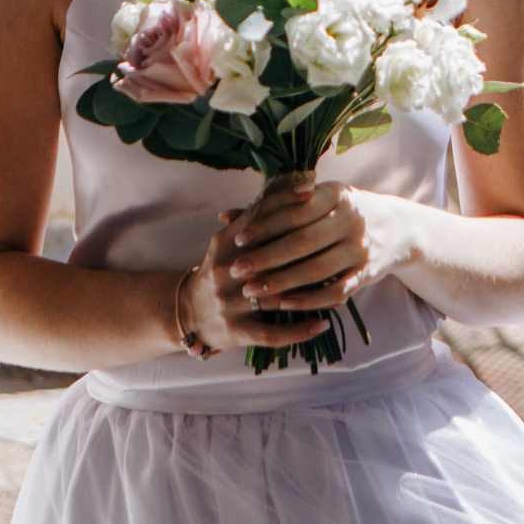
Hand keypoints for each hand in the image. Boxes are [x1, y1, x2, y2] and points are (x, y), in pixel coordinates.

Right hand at [176, 187, 333, 355]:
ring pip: (276, 296)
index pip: (257, 217)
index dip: (284, 202)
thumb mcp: (229, 242)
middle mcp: (225, 271)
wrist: (186, 311)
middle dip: (305, 248)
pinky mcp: (235, 331)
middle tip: (335, 239)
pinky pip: (273, 333)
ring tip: (336, 283)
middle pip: (270, 257)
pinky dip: (300, 330)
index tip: (311, 190)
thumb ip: (255, 220)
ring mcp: (230, 303)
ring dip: (310, 292)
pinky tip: (323, 323)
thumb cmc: (220, 270)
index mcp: (225, 244)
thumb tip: (286, 192)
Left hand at [228, 181, 406, 313]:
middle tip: (238, 270)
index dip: (265, 225)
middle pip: (302, 242)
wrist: (397, 228)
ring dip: (281, 283)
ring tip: (253, 290)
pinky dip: (309, 299)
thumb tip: (224, 215)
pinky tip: (285, 304)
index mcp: (336, 194)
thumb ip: (274, 208)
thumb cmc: (342, 212)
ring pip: (315, 269)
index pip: (294, 211)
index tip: (238, 239)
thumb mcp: (316, 199)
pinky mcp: (367, 273)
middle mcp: (351, 219)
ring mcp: (360, 248)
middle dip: (266, 258)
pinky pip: (334, 290)